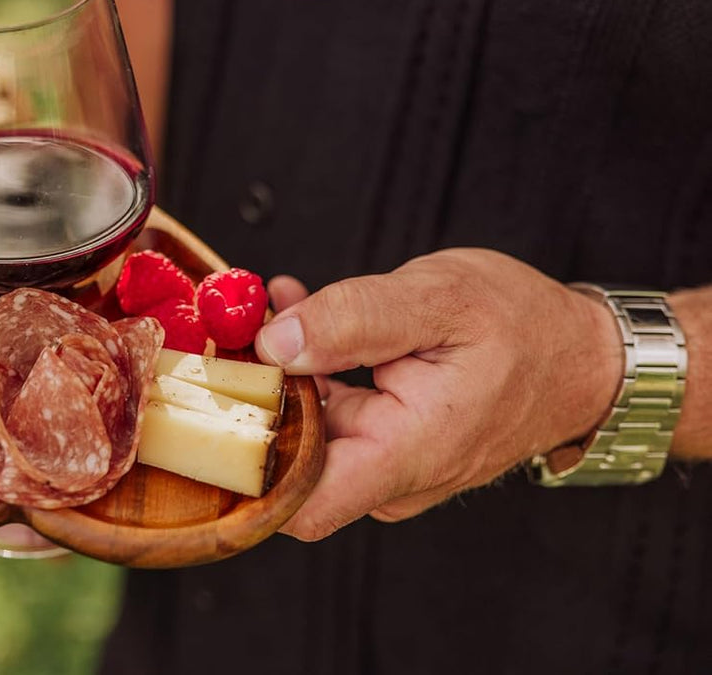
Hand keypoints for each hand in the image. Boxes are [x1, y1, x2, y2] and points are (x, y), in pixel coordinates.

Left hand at [256, 249, 623, 540]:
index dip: (246, 461)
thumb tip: (275, 343)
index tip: (221, 395)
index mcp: (407, 451)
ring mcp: (386, 463)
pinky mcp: (383, 442)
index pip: (302, 503)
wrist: (580, 355)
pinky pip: (326, 411)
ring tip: (267, 305)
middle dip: (253, 392)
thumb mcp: (439, 298)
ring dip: (277, 368)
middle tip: (234, 324)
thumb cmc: (524, 327)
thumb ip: (352, 318)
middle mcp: (391, 475)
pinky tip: (296, 311)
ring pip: (303, 428)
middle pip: (288, 458)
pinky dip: (305, 363)